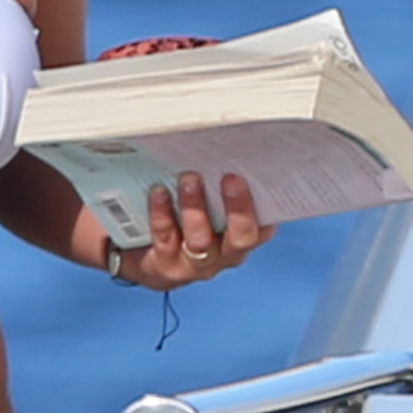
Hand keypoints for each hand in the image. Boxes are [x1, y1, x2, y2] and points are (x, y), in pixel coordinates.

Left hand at [104, 171, 270, 290]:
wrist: (148, 257)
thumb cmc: (185, 218)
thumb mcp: (208, 203)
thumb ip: (219, 185)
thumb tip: (227, 144)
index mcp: (243, 236)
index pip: (265, 225)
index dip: (265, 204)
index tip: (259, 175)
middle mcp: (226, 254)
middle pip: (242, 238)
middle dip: (238, 208)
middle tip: (231, 178)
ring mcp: (197, 265)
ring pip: (201, 240)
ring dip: (195, 207)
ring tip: (189, 178)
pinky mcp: (168, 267)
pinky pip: (166, 239)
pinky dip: (162, 213)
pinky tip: (159, 192)